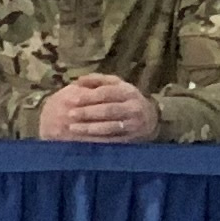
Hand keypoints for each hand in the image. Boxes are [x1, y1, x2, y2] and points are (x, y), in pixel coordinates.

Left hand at [38, 75, 157, 143]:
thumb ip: (98, 80)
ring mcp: (133, 125)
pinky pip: (111, 140)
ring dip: (90, 128)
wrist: (149, 119)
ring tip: (73, 128)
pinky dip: (96, 140)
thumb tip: (78, 80)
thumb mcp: (116, 85)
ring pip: (109, 127)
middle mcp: (133, 108)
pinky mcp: (130, 139)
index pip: (106, 93)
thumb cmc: (125, 99)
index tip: (72, 99)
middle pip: (108, 110)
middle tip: (70, 114)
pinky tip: (83, 140)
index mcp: (128, 92)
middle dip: (88, 113)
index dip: (89, 96)